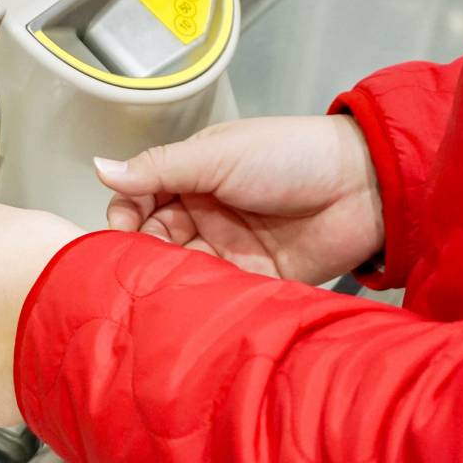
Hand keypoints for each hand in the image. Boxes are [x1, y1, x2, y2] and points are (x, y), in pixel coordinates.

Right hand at [98, 115, 380, 283]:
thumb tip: (98, 169)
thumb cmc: (288, 156)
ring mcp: (227, 250)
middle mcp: (203, 215)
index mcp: (190, 177)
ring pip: (180, 270)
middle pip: (154, 239)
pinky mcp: (253, 283)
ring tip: (157, 290)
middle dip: (141, 252)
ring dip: (166, 279)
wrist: (364, 185)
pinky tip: (185, 307)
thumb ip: (158, 169)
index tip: (119, 230)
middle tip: (138, 265)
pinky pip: (215, 294)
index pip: (139, 199)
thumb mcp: (217, 155)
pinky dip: (197, 300)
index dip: (124, 215)